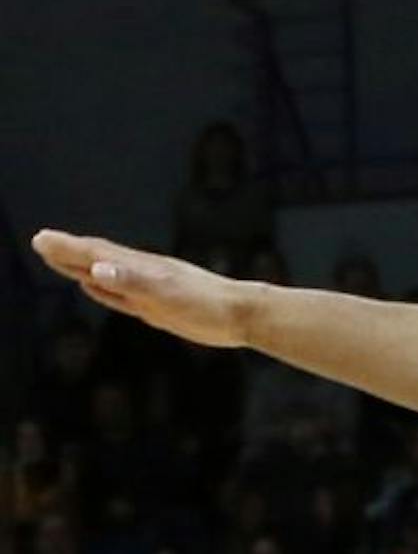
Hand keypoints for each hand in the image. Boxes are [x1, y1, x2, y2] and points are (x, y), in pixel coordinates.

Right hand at [31, 231, 253, 347]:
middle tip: (40, 242)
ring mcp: (149, 289)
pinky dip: (103, 288)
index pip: (96, 253)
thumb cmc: (206, 304)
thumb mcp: (165, 294)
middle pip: (97, 259)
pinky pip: (122, 295)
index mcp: (140, 268)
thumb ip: (131, 282)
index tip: (41, 239)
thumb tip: (96, 269)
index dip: (67, 247)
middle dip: (68, 252)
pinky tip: (96, 285)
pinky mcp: (158, 307)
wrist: (242, 315)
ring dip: (81, 266)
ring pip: (107, 275)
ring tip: (59, 258)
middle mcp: (142, 274)